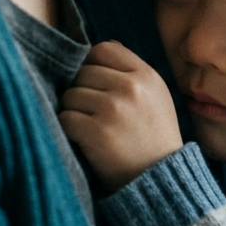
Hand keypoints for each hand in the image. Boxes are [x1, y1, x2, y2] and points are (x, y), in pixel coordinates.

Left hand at [59, 41, 183, 191]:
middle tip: (93, 112)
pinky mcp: (96, 131)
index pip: (103, 50)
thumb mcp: (156, 97)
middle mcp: (130, 87)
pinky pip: (65, 117)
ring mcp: (112, 108)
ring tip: (90, 127)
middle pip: (83, 72)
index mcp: (146, 75)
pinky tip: (84, 140)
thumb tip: (104, 47)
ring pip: (70, 95)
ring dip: (73, 111)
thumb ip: (132, 72)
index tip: (95, 84)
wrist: (160, 178)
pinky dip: (69, 130)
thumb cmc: (154, 137)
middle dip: (82, 91)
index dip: (92, 64)